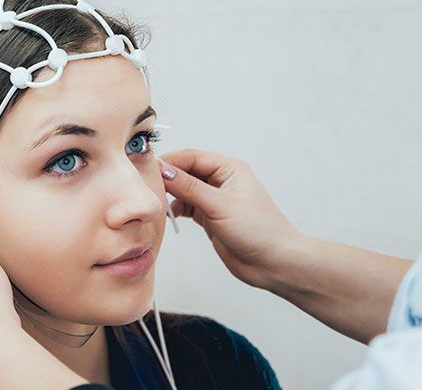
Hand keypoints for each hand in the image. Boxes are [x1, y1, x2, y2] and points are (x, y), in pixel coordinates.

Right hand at [158, 149, 304, 289]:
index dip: (170, 162)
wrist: (274, 263)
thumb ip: (190, 188)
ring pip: (185, 190)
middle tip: (147, 187)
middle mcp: (222, 181)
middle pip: (186, 171)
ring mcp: (216, 200)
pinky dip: (176, 209)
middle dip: (168, 178)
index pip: (192, 157)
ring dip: (171, 195)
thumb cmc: (259, 230)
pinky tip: (168, 215)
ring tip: (155, 203)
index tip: (148, 170)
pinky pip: (187, 207)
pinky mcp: (211, 218)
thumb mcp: (220, 205)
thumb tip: (164, 170)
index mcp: (229, 169)